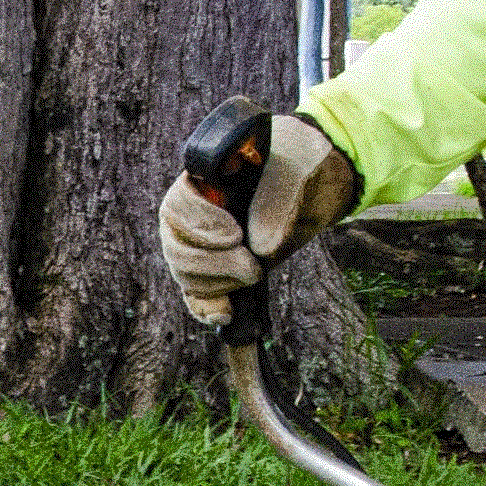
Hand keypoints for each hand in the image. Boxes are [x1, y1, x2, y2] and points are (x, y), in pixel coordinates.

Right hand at [156, 113, 359, 326]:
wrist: (308, 186)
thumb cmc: (299, 170)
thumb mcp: (295, 175)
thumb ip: (277, 202)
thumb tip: (261, 248)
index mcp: (203, 179)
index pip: (178, 205)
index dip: (200, 225)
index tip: (235, 235)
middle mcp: (192, 213)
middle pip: (176, 246)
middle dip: (213, 264)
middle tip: (252, 268)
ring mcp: (199, 243)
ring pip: (184, 273)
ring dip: (215, 285)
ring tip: (253, 276)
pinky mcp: (213, 270)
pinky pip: (195, 293)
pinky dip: (207, 308)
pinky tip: (226, 315)